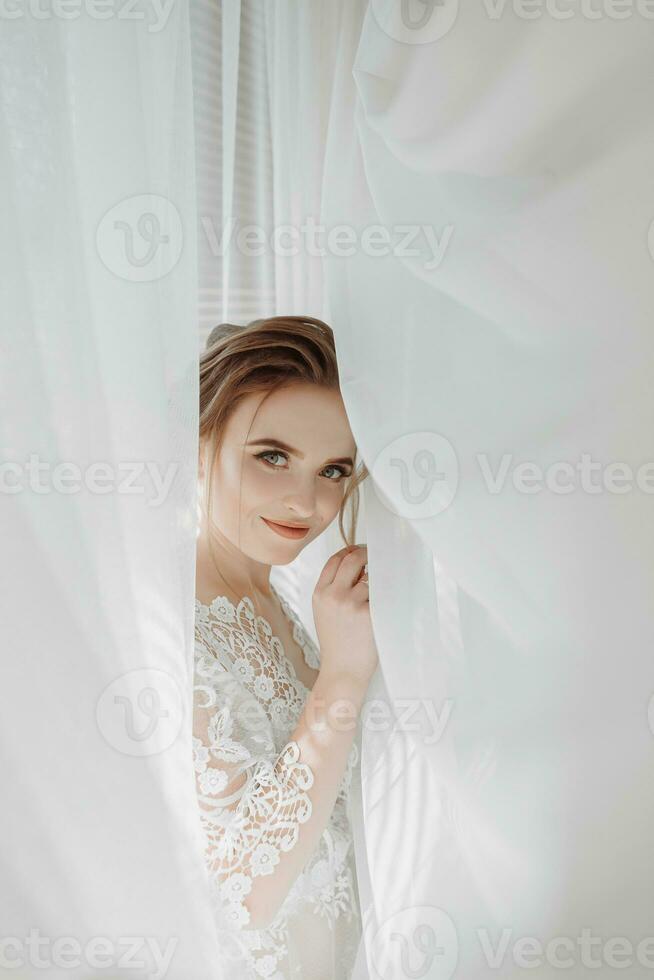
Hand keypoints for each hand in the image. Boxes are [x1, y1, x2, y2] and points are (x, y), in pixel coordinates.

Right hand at [312, 544, 377, 687]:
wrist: (342, 671)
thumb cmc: (337, 643)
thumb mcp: (324, 612)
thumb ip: (334, 589)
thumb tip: (360, 567)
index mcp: (319, 593)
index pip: (334, 560)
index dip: (350, 551)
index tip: (361, 551)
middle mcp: (333, 595)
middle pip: (352, 560)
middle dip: (367, 554)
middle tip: (378, 556)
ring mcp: (351, 603)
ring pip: (371, 577)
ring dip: (379, 578)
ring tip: (383, 588)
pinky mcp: (369, 613)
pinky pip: (383, 593)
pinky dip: (388, 593)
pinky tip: (390, 599)